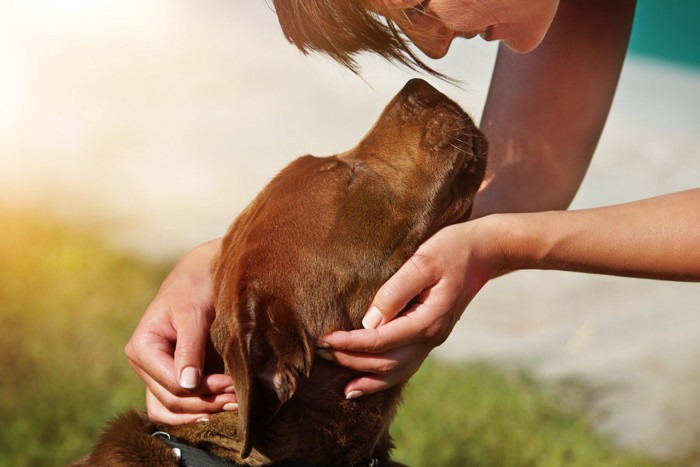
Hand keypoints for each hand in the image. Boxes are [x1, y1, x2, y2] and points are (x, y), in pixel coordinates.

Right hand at [124, 239, 236, 423]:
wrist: (200, 273)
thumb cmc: (196, 287)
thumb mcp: (193, 315)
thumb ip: (190, 349)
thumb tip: (187, 385)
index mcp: (142, 347)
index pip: (171, 383)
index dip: (202, 390)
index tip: (232, 385)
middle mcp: (143, 364)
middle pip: (171, 400)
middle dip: (205, 403)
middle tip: (238, 400)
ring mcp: (154, 371)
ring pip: (170, 408)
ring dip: (200, 412)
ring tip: (230, 407)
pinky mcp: (168, 374)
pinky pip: (173, 404)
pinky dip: (192, 410)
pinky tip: (214, 412)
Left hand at [317, 219, 504, 397]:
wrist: (485, 251)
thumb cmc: (451, 249)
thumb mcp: (422, 261)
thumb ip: (395, 291)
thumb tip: (368, 322)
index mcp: (428, 321)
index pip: (380, 341)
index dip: (350, 344)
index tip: (324, 340)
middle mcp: (431, 338)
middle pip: (385, 362)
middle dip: (351, 360)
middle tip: (320, 352)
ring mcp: (433, 340)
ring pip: (396, 372)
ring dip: (367, 378)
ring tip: (342, 386)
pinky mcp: (430, 336)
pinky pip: (405, 366)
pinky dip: (384, 379)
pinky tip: (367, 382)